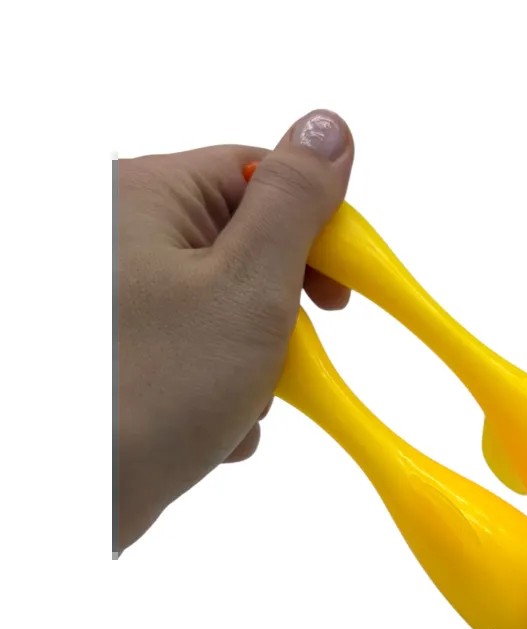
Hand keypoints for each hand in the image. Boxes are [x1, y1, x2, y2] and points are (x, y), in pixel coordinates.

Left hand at [116, 109, 354, 550]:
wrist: (77, 496)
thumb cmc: (147, 394)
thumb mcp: (248, 287)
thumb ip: (295, 202)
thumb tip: (330, 130)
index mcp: (145, 197)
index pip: (258, 175)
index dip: (316, 227)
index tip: (345, 283)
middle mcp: (125, 237)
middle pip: (247, 245)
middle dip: (283, 310)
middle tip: (293, 346)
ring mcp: (125, 297)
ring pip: (231, 305)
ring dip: (258, 360)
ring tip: (239, 399)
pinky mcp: (130, 350)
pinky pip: (203, 346)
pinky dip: (226, 385)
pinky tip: (217, 423)